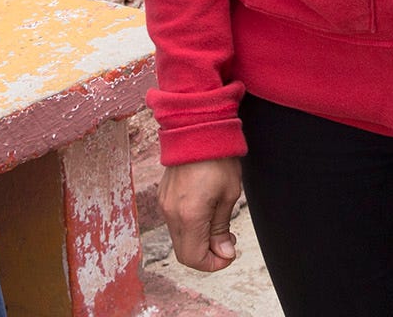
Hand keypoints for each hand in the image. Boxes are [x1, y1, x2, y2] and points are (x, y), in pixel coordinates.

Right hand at [160, 158, 243, 272]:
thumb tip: (224, 253)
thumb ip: (222, 228)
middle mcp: (171, 213)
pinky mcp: (163, 197)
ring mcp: (164, 204)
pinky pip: (174, 223)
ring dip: (198, 241)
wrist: (198, 128)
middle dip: (207, 254)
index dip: (213, 264)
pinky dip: (190, 227)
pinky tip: (205, 213)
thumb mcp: (229, 195)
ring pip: (179, 239)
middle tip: (227, 241)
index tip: (229, 254)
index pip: (193, 258)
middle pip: (184, 253)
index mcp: (189, 215)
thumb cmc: (218, 158)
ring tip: (218, 224)